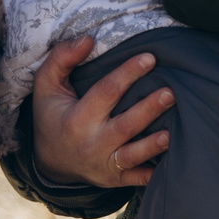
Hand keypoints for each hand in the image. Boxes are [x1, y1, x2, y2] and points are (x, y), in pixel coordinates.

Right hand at [30, 37, 171, 187]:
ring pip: (132, 155)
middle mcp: (91, 143)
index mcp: (76, 119)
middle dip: (148, 110)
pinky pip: (136, 179)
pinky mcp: (114, 179)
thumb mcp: (47, 86)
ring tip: (172, 132)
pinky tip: (172, 164)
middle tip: (170, 93)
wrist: (51, 161)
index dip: (128, 74)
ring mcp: (104, 164)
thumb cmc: (53, 115)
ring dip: (153, 145)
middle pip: (124, 126)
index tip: (149, 58)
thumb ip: (61, 58)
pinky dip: (152, 174)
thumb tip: (88, 38)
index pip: (106, 92)